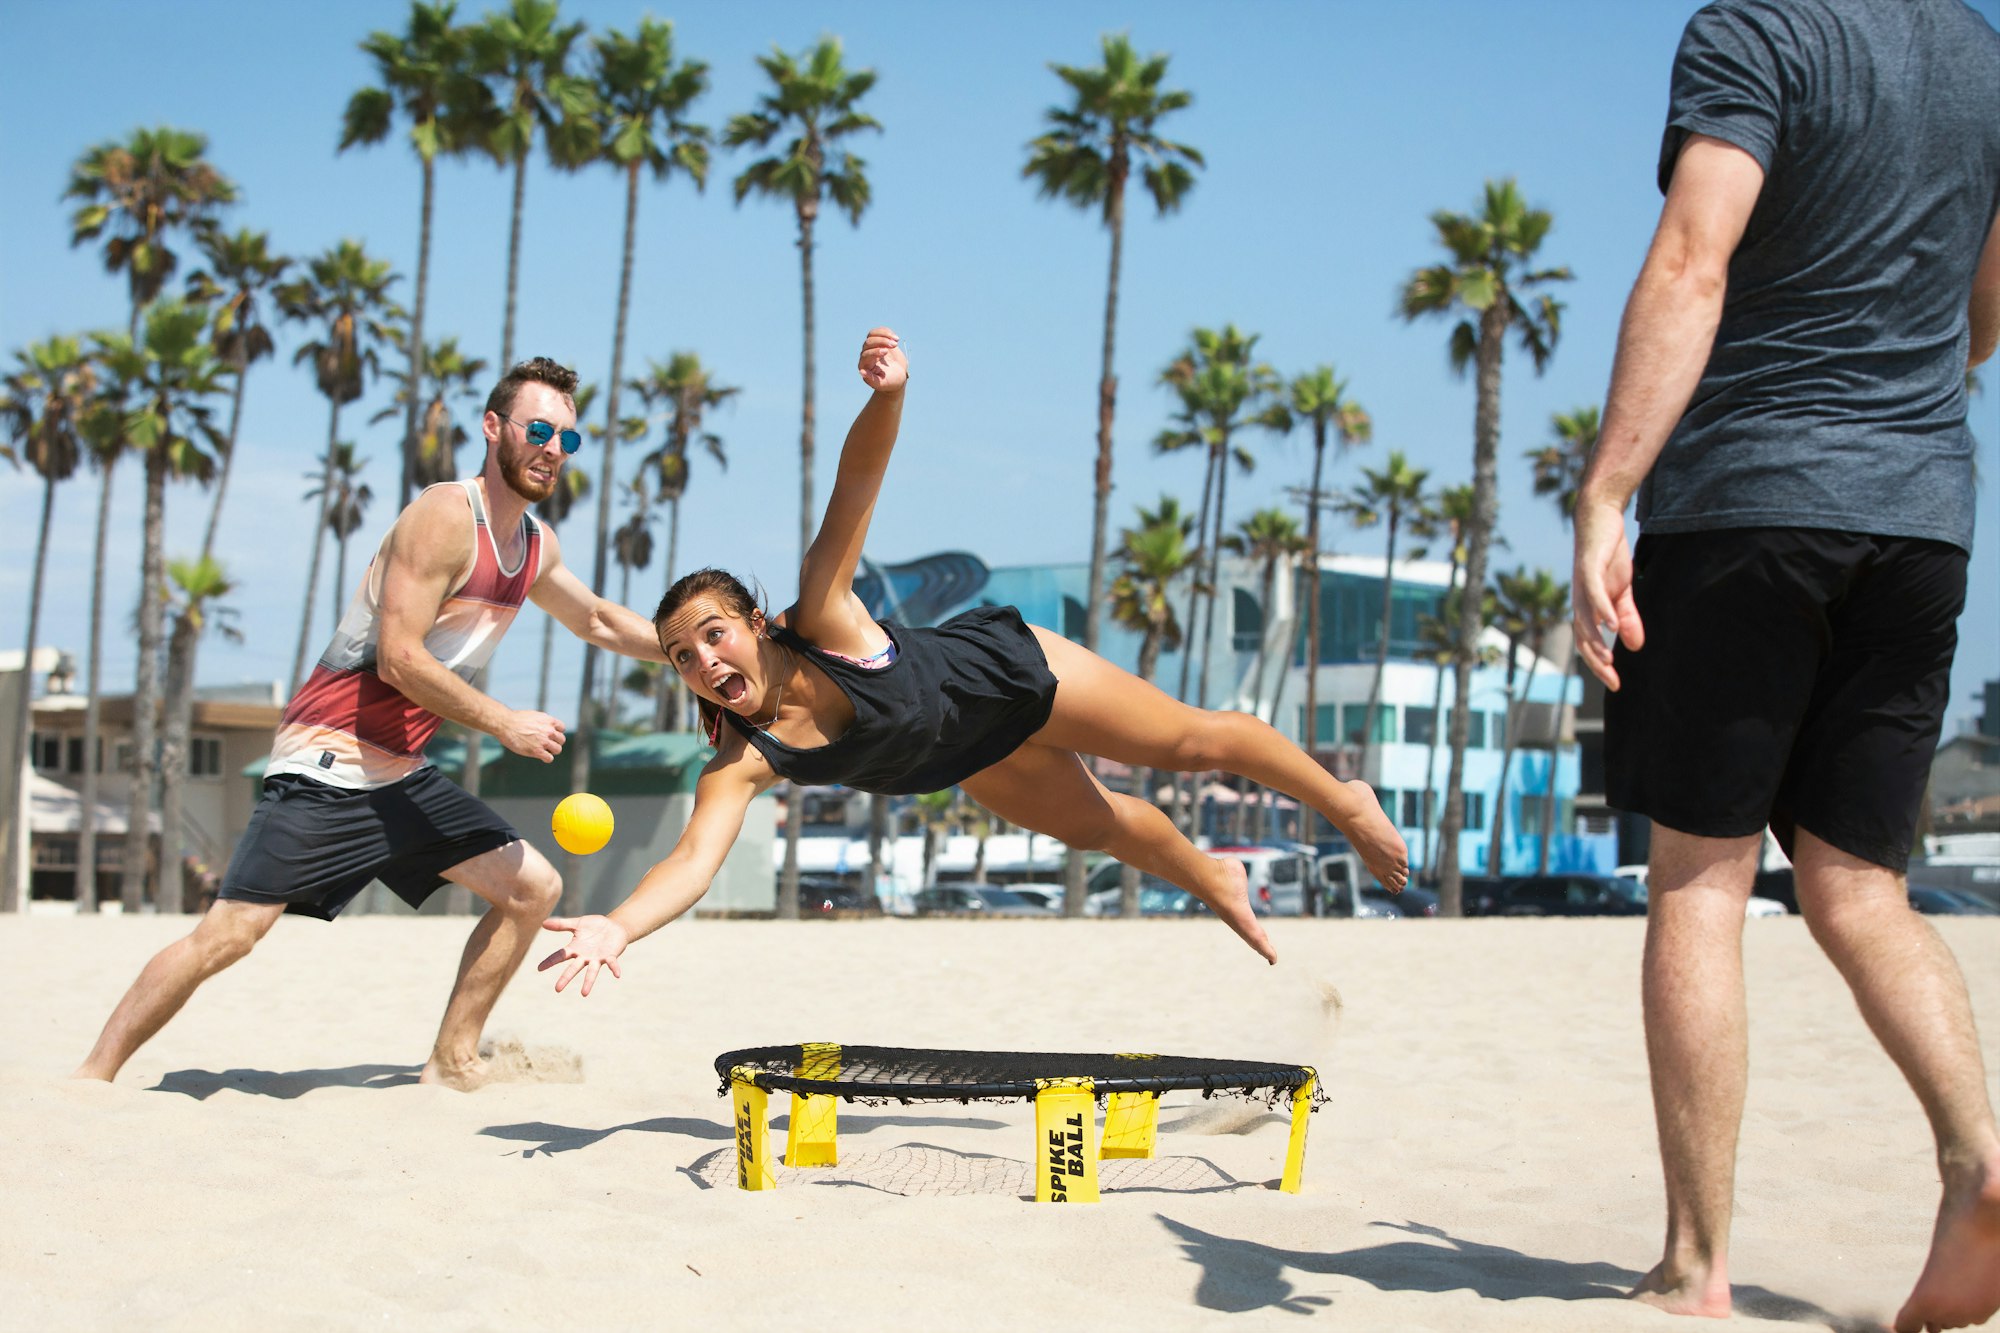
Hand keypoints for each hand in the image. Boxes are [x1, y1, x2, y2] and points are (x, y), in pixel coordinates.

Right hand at [498, 709, 564, 761]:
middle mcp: (549, 731)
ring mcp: (544, 741)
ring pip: (557, 750)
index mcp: (549, 720)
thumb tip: (545, 727)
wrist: (505, 724)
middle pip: (561, 740)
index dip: (556, 732)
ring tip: (543, 750)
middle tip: (546, 744)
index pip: (562, 728)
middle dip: (555, 742)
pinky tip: (540, 756)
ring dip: (551, 751)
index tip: (549, 735)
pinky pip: (549, 758)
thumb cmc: (515, 719)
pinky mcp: (537, 751)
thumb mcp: (534, 715)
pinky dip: (546, 758)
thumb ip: (542, 722)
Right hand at [538, 915, 628, 995]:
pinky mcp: (611, 956)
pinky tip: (617, 975)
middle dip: (565, 978)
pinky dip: (614, 969)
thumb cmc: (594, 926)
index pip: (559, 955)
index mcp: (575, 948)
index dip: (550, 961)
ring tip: (584, 994)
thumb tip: (543, 923)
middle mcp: (584, 956)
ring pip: (592, 972)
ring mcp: (597, 958)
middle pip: (573, 968)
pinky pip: (612, 963)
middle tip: (557, 989)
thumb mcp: (577, 923)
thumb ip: (562, 924)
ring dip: (588, 982)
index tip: (539, 968)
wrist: (614, 926)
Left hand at [858, 327, 907, 392]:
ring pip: (873, 334)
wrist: (898, 377)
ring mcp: (873, 346)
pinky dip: (887, 332)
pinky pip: (880, 331)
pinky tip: (896, 338)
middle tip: (894, 345)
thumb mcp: (881, 384)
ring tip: (896, 340)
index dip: (875, 351)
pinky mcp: (880, 340)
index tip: (887, 352)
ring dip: (884, 334)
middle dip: (882, 341)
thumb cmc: (890, 382)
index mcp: (864, 365)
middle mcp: (866, 354)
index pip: (866, 354)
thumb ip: (871, 379)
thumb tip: (861, 371)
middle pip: (869, 342)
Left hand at [1572, 496, 1642, 690]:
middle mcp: (1579, 601)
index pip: (1589, 644)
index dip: (1600, 666)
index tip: (1615, 685)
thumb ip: (1627, 617)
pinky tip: (1611, 625)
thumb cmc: (1607, 556)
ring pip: (1585, 620)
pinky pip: (1593, 594)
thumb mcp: (1622, 590)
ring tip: (1609, 661)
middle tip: (1612, 681)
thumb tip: (1634, 646)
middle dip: (1597, 662)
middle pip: (1583, 639)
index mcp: (1587, 609)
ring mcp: (1582, 585)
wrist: (1600, 519)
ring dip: (1596, 642)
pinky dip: (1602, 610)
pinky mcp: (1589, 569)